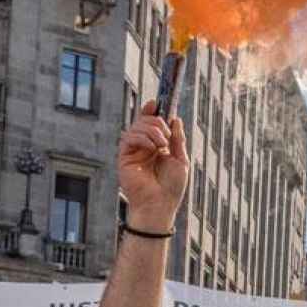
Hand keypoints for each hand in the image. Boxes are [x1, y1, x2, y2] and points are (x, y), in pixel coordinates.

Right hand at [118, 102, 189, 231]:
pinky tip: (152, 148)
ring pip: (138, 126)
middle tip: (167, 137)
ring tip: (162, 145)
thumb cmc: (171, 187)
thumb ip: (178, 140)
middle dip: (158, 122)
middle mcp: (145, 145)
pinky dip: (142, 138)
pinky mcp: (124, 156)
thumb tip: (176, 119)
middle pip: (145, 120)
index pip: (152, 122)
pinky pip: (129, 137)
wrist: (160, 204)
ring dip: (153, 130)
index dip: (152, 110)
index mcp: (158, 145)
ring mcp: (134, 150)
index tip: (156, 102)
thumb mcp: (181, 160)